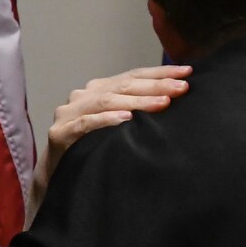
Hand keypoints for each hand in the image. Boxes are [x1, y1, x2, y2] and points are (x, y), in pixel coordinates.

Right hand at [28, 65, 190, 220]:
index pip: (132, 76)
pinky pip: (85, 124)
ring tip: (162, 103)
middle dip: (155, 86)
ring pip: (106, 101)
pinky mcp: (59, 133)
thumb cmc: (93, 149)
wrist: (58, 175)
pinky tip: (126, 119)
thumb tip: (174, 101)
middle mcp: (82, 97)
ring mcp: (68, 113)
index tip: (187, 72)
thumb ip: (135, 110)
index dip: (159, 73)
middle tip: (181, 87)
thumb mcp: (116, 125)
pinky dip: (105, 120)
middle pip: (123, 86)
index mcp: (97, 90)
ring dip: (137, 102)